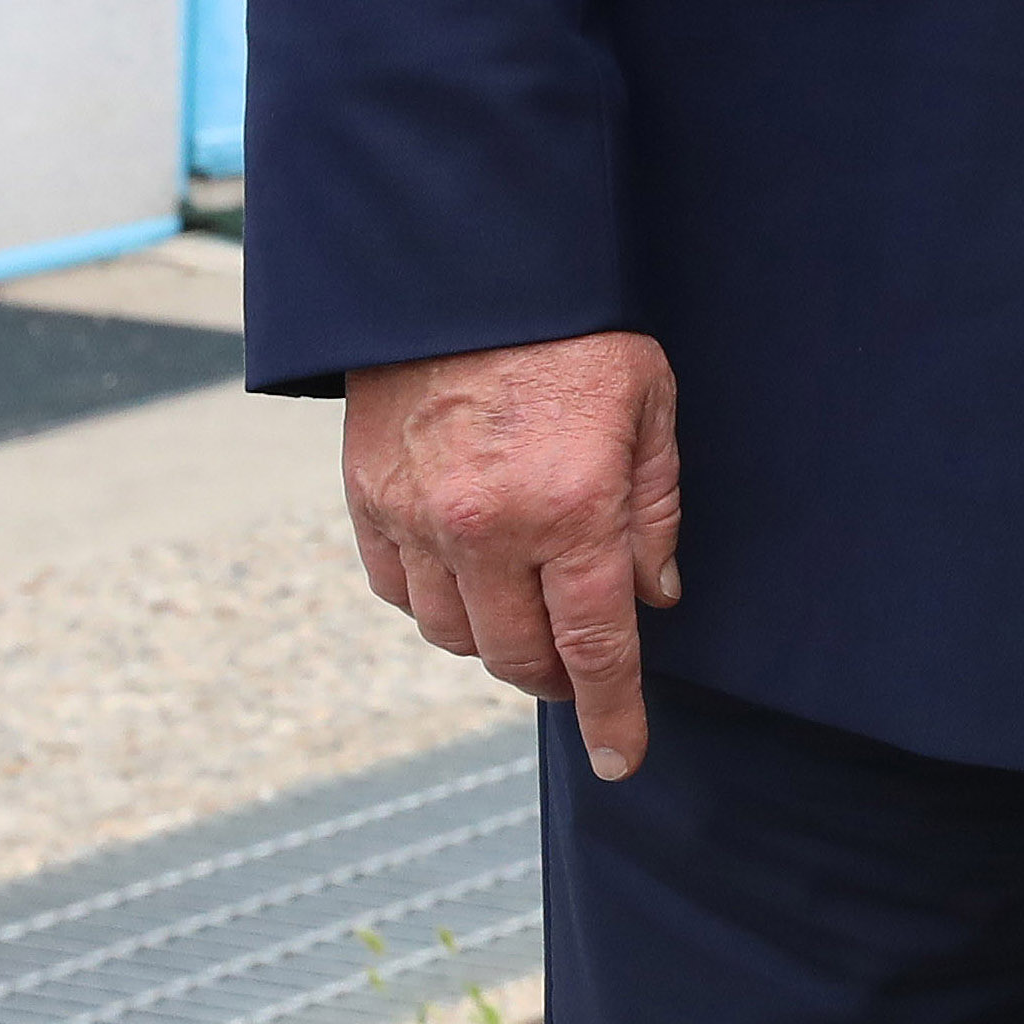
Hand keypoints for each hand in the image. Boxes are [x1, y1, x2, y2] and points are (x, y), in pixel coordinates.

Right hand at [346, 332, 682, 781]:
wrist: (467, 264)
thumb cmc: (576, 330)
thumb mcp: (650, 404)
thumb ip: (656, 510)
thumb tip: (656, 597)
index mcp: (573, 507)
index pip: (596, 645)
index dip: (612, 711)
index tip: (621, 758)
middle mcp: (490, 528)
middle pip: (520, 656)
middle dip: (558, 674)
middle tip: (580, 659)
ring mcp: (420, 518)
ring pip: (455, 636)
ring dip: (496, 640)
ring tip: (526, 607)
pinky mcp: (368, 500)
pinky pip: (399, 593)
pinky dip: (436, 603)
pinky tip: (468, 576)